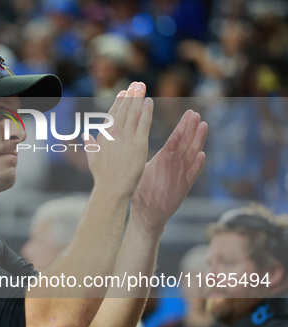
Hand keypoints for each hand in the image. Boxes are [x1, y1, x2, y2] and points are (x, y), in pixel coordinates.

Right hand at [87, 82, 153, 198]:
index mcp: (103, 136)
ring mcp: (127, 137)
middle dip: (130, 95)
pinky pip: (144, 122)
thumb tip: (84, 135)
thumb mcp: (92, 158)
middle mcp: (114, 133)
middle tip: (135, 84)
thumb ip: (90, 145)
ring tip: (141, 86)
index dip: (118, 101)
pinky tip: (150, 101)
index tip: (123, 92)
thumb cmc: (102, 177)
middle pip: (123, 109)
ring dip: (138, 98)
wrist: (112, 187)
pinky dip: (147, 110)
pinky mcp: (139, 142)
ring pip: (133, 112)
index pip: (112, 114)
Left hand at [130, 110, 207, 230]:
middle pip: (186, 143)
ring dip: (198, 141)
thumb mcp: (139, 169)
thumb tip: (124, 140)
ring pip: (192, 154)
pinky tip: (201, 155)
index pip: (175, 138)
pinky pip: (192, 174)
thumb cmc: (142, 191)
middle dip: (192, 128)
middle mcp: (175, 163)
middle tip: (197, 114)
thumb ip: (135, 154)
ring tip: (203, 127)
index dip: (183, 126)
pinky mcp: (184, 185)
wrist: (146, 213)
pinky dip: (197, 165)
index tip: (189, 112)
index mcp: (165, 157)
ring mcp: (181, 173)